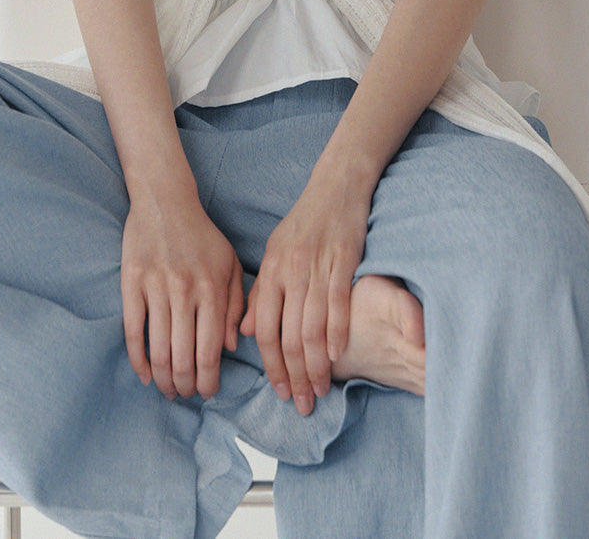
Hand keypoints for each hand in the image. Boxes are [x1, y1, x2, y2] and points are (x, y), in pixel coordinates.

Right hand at [121, 182, 244, 400]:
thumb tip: (232, 347)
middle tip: (186, 395)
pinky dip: (138, 360)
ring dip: (163, 379)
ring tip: (168, 389)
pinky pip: (132, 331)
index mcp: (213, 288)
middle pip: (183, 357)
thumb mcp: (230, 264)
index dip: (209, 380)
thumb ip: (235, 305)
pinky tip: (145, 375)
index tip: (208, 393)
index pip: (211, 350)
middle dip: (186, 386)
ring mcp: (156, 288)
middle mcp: (185, 291)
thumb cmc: (202, 235)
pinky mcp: (131, 284)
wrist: (165, 201)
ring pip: (158, 350)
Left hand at [239, 171, 372, 414]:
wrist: (337, 185)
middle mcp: (290, 272)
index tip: (280, 391)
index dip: (270, 365)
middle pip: (287, 335)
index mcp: (271, 271)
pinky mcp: (343, 260)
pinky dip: (336, 333)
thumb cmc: (306, 221)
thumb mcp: (275, 252)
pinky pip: (337, 303)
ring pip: (311, 327)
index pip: (264, 330)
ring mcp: (317, 266)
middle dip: (294, 375)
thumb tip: (245, 333)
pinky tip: (335, 356)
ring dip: (315, 365)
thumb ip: (261, 293)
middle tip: (301, 404)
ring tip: (320, 389)